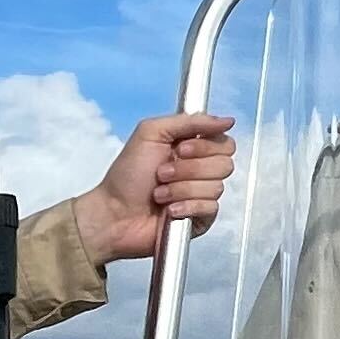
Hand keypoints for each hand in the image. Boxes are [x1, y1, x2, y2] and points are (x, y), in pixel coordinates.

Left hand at [72, 112, 238, 265]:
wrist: (114, 214)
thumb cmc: (126, 176)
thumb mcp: (151, 133)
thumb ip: (189, 120)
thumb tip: (225, 120)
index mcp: (191, 147)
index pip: (224, 141)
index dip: (204, 146)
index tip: (180, 150)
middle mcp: (199, 170)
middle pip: (224, 164)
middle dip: (188, 169)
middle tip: (162, 173)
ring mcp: (201, 195)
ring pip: (216, 187)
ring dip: (181, 189)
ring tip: (160, 194)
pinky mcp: (201, 218)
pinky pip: (211, 208)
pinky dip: (186, 207)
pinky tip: (169, 209)